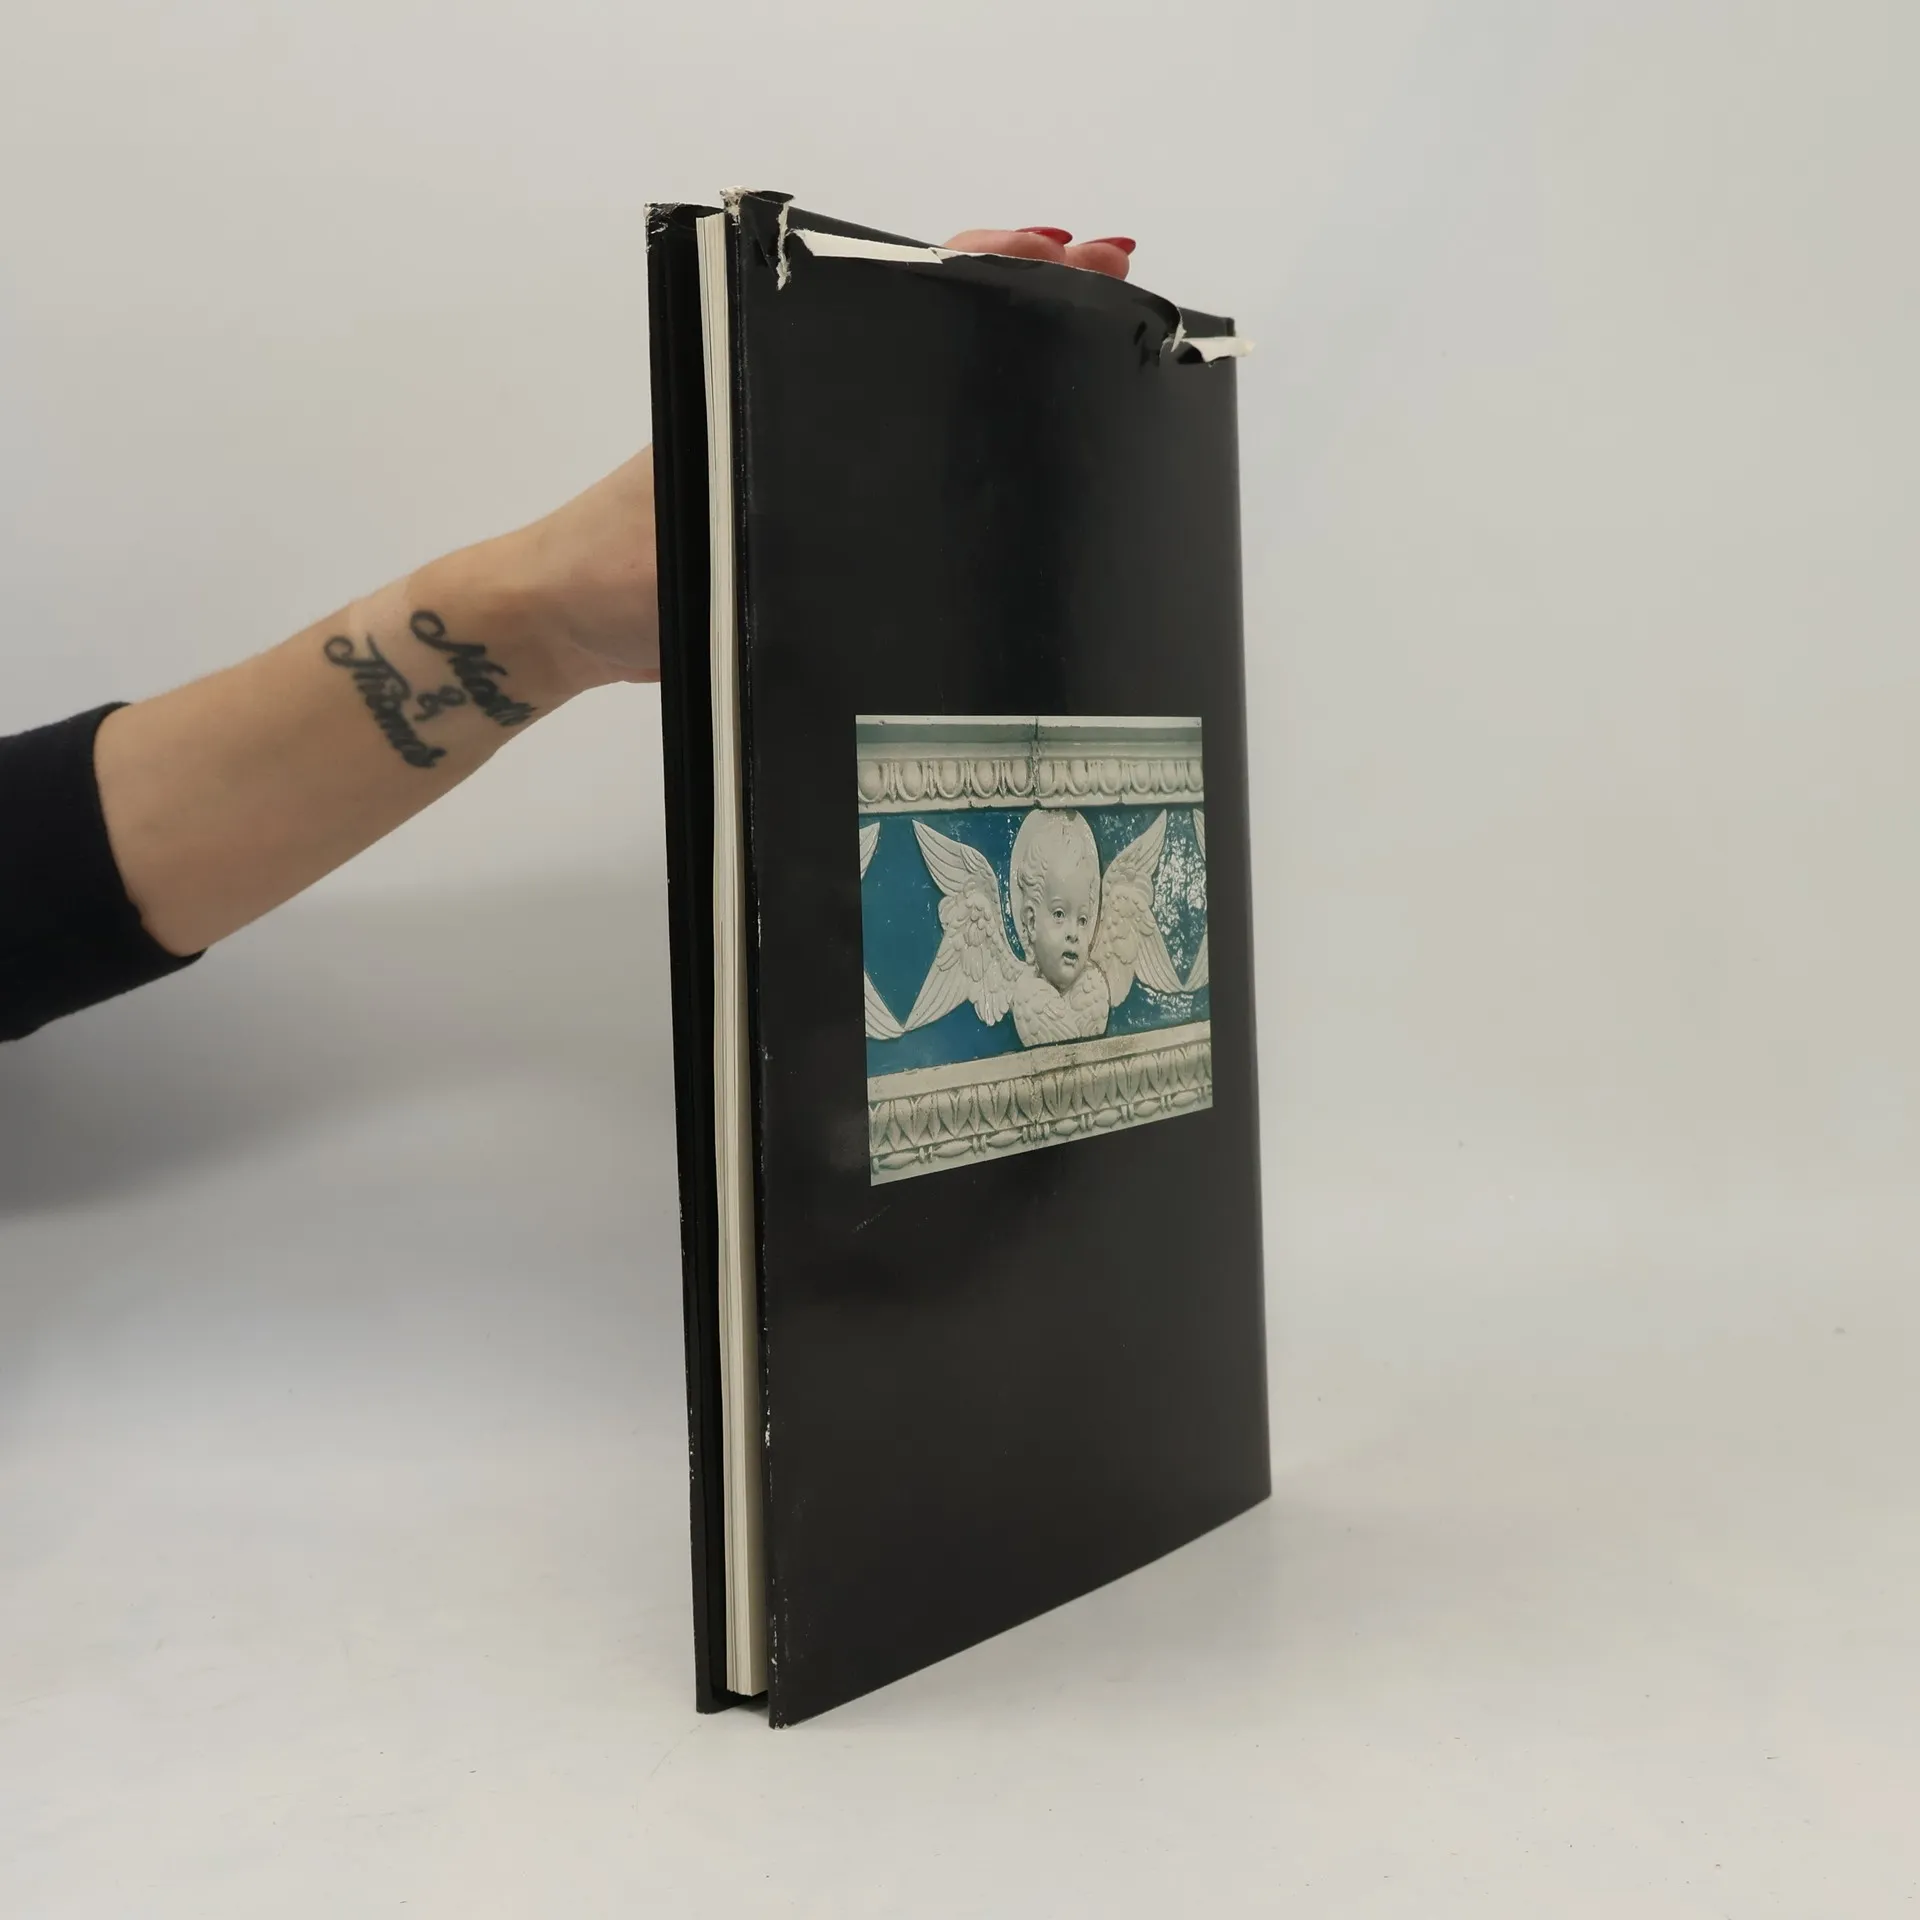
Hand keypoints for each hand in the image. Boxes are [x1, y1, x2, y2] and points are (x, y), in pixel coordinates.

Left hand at [502, 222, 1136, 694]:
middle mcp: (807, 414)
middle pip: (932, 353)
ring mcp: (818, 477)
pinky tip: (1021, 496)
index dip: (986, 275)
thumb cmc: (616, 559)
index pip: (898, 302)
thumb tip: (895, 493)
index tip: (1062, 259)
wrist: (567, 628)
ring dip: (1004, 402)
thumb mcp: (707, 511)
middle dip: (1021, 321)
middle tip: (1108, 295)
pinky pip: (909, 499)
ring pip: (927, 423)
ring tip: (1092, 371)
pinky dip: (965, 486)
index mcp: (780, 378)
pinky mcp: (819, 539)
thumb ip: (779, 496)